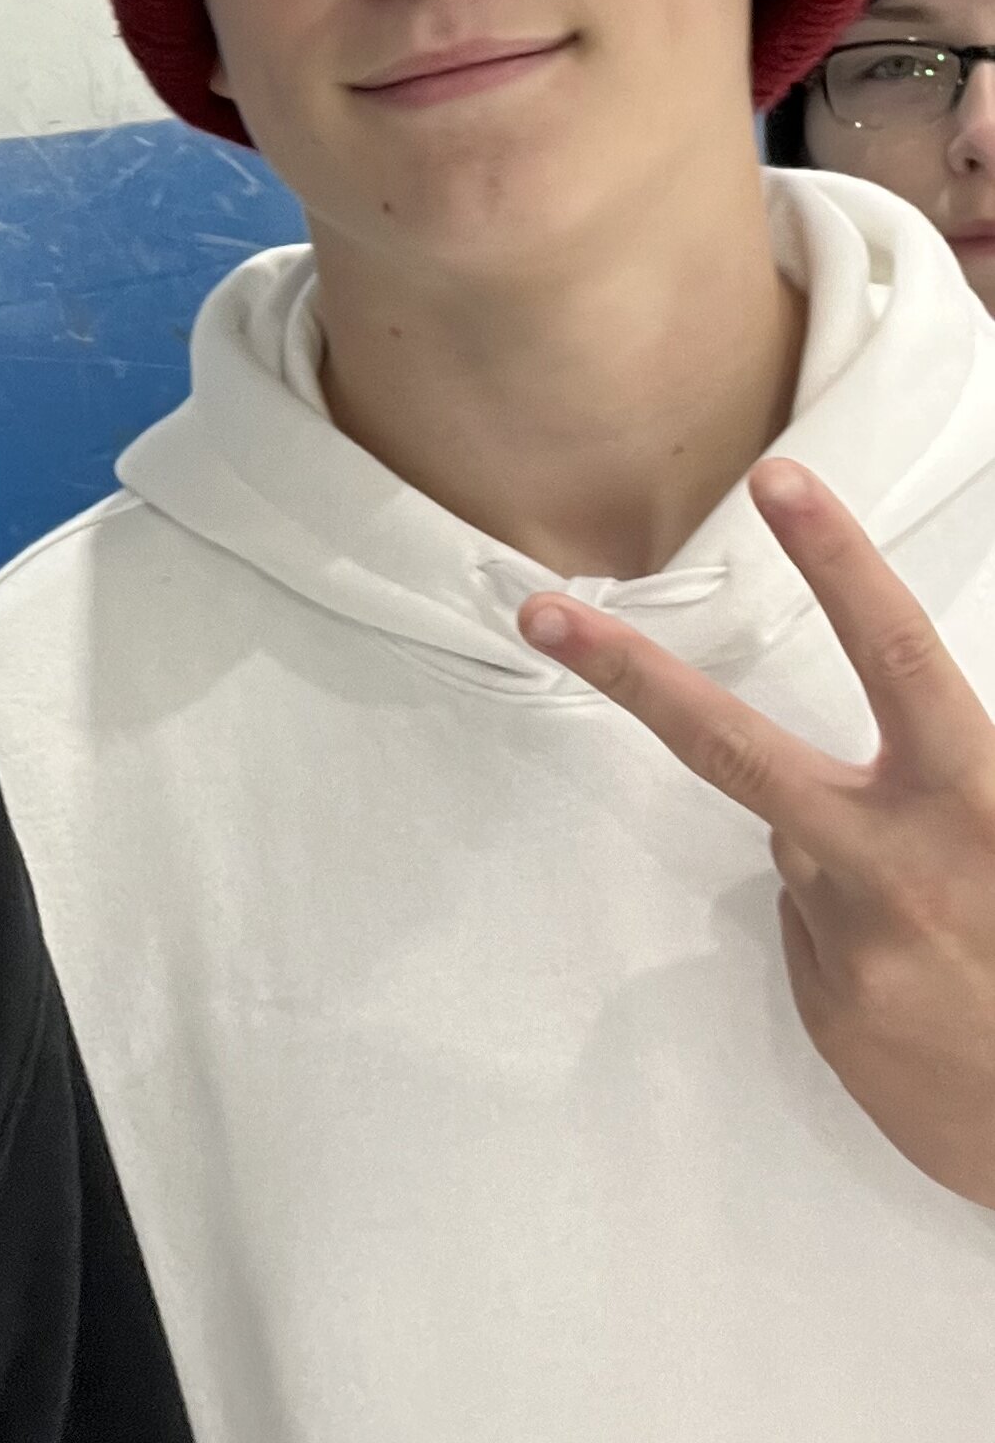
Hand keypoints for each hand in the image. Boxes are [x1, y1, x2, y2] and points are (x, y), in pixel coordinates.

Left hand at [520, 458, 994, 1207]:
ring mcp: (851, 940)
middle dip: (630, 674)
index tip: (778, 480)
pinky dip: (866, 940)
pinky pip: (822, 934)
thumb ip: (957, 783)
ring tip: (956, 937)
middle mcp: (897, 862)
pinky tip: (936, 988)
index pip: (896, 656)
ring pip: (803, 848)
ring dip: (857, 866)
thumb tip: (892, 770)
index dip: (838, 563)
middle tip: (540, 613)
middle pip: (734, 747)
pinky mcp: (830, 1009)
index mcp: (971, 799)